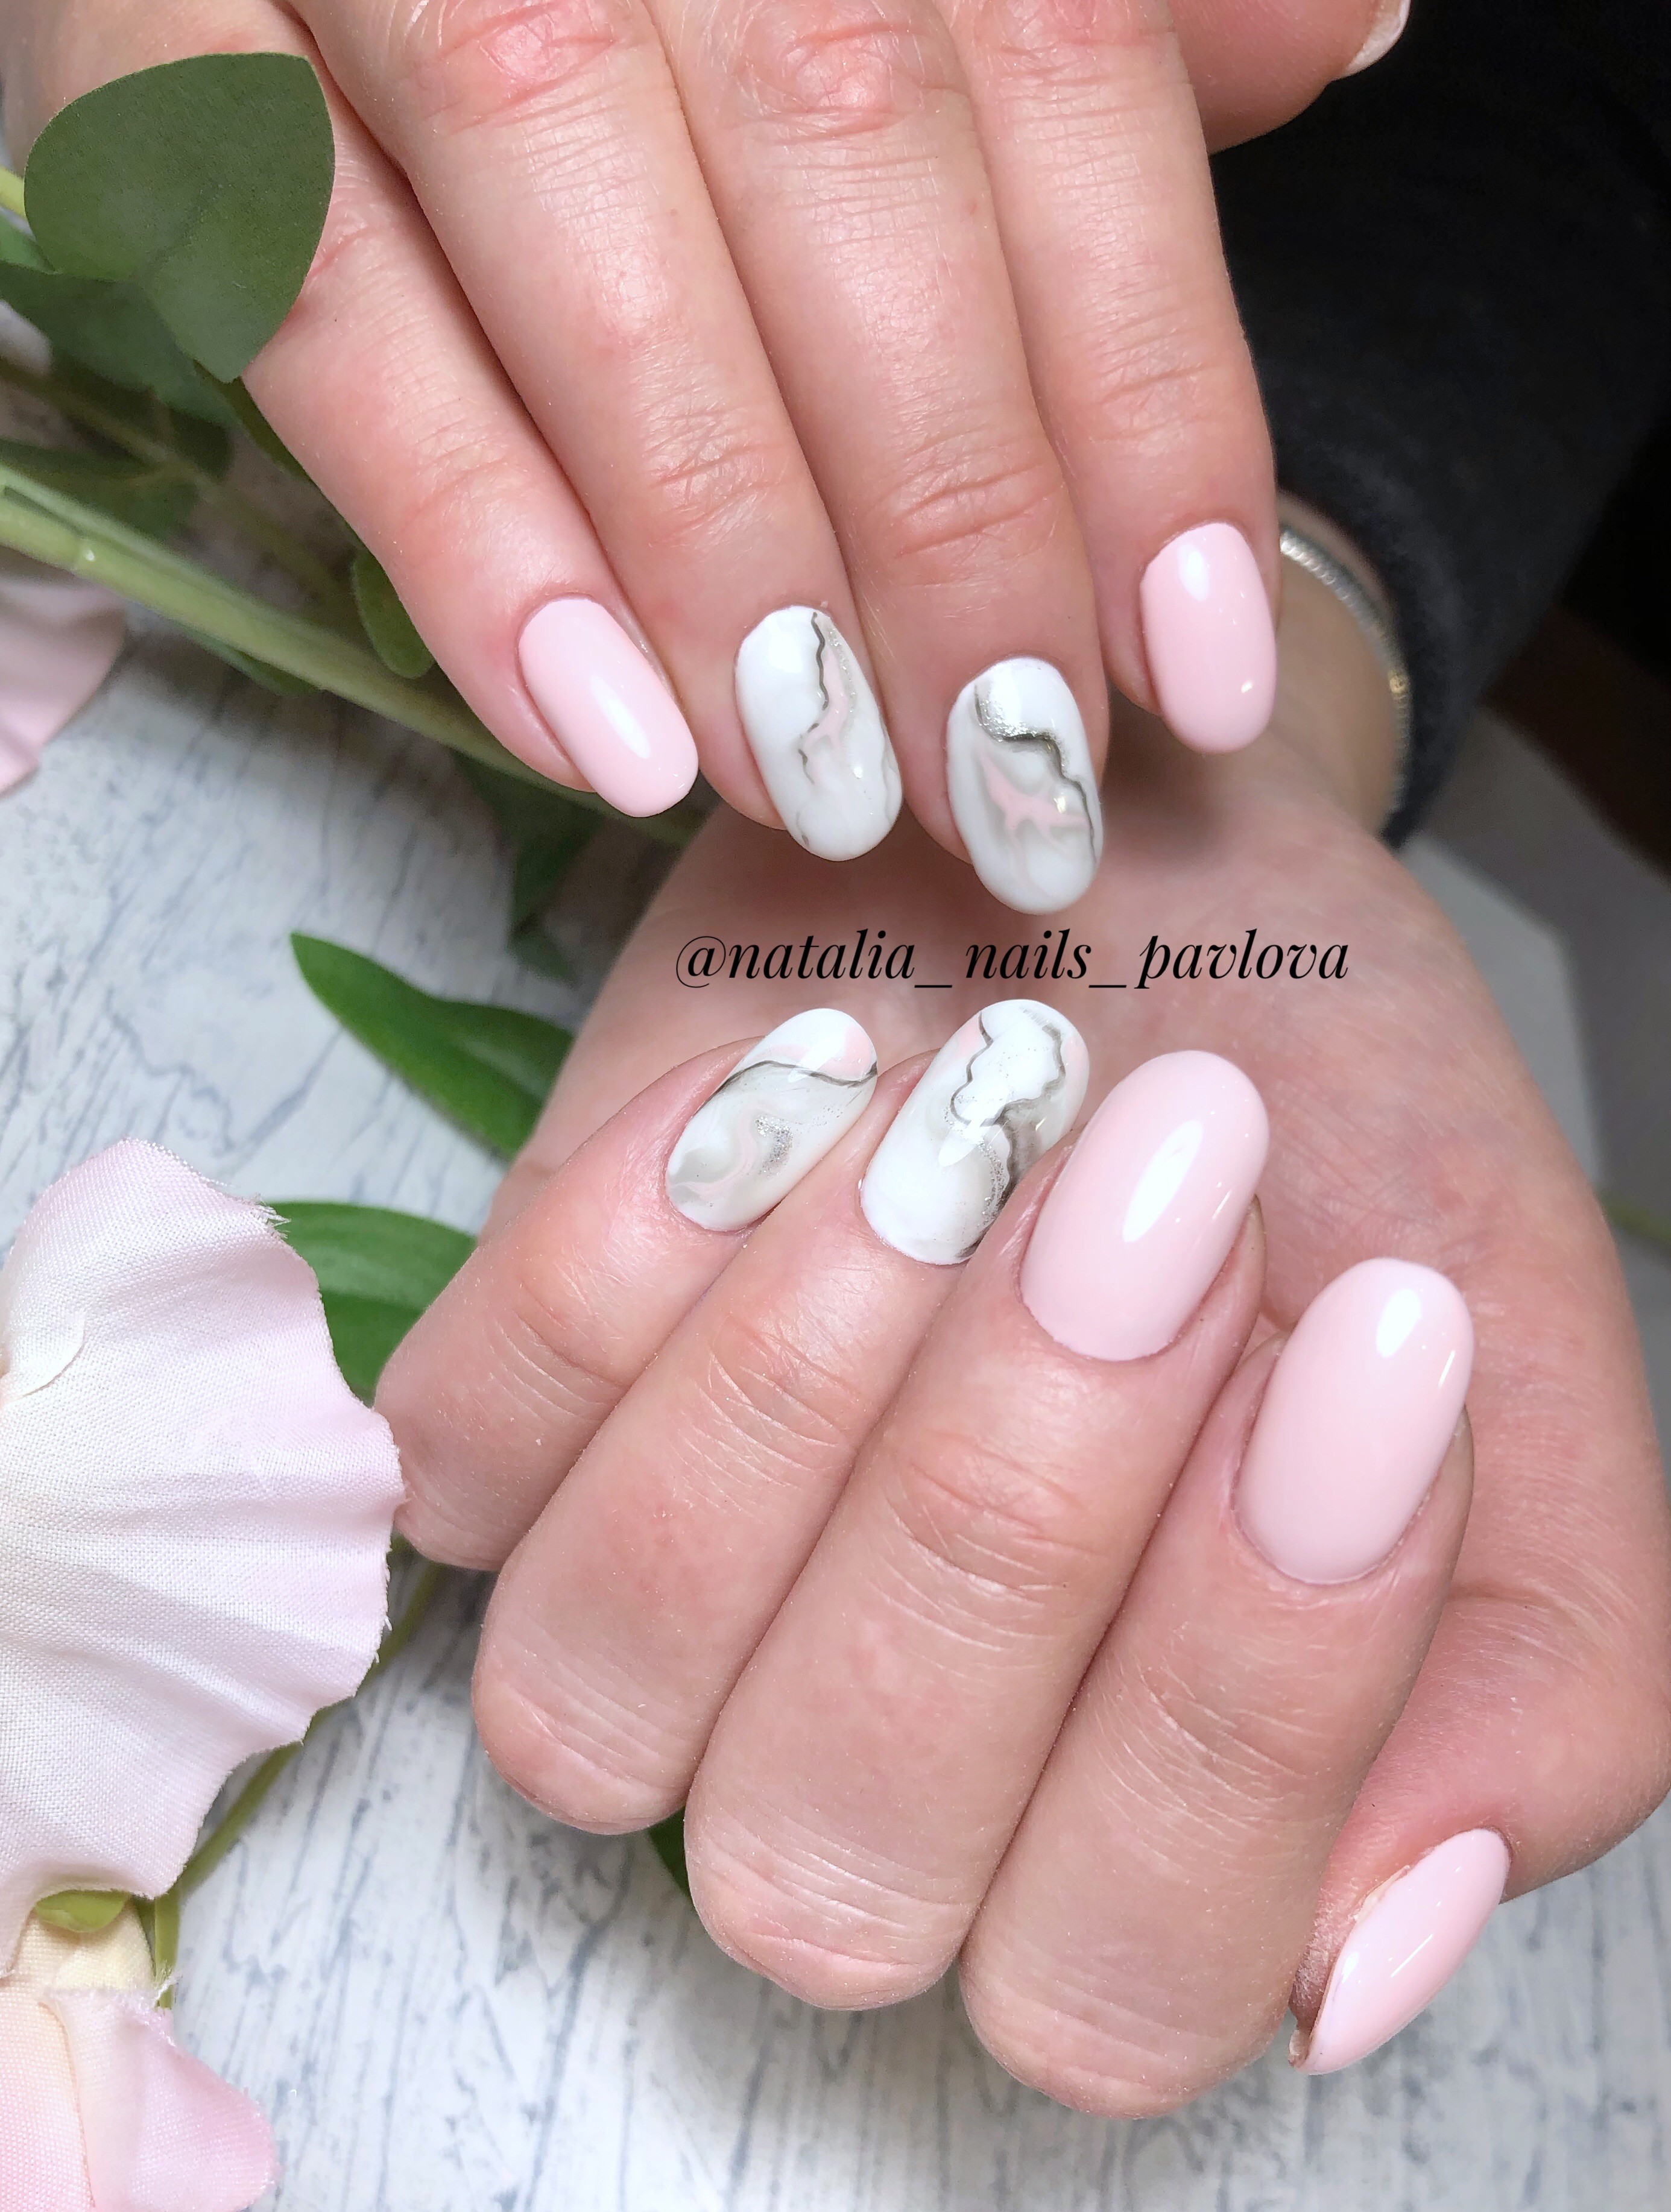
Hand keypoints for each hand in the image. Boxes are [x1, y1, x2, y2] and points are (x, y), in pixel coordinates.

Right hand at [7, 0, 1392, 904]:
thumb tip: (1335, 35)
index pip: (1057, 73)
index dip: (1145, 389)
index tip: (1189, 667)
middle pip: (848, 162)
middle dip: (953, 519)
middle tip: (1008, 786)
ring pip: (589, 221)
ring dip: (734, 548)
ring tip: (832, 792)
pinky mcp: (152, 31)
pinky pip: (308, 291)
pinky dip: (461, 524)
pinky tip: (600, 736)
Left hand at [376, 567, 1670, 2106]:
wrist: (1140, 877)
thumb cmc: (1332, 1126)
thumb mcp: (1516, 1374)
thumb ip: (1530, 1698)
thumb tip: (1371, 1965)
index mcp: (1126, 1840)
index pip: (1119, 1970)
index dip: (1242, 1689)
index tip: (1378, 1327)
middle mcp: (859, 1783)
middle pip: (838, 1847)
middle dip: (1011, 1496)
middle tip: (1162, 1168)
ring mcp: (649, 1616)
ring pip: (598, 1690)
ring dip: (795, 1388)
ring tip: (970, 1109)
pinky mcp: (503, 1421)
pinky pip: (458, 1453)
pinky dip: (612, 1260)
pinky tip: (794, 1079)